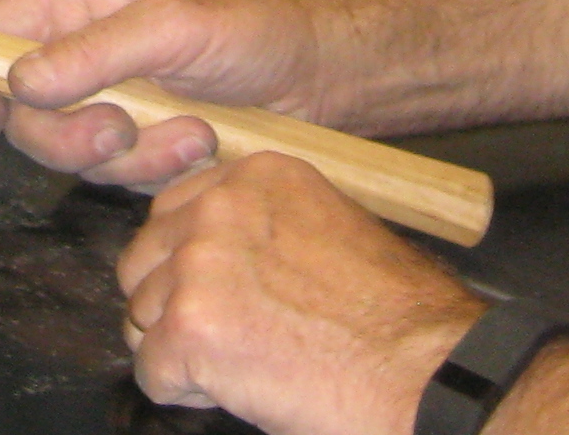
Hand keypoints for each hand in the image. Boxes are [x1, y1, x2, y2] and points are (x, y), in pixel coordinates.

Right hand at [0, 0, 325, 186]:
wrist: (319, 77)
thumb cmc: (251, 28)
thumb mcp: (174, 25)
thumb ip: (95, 51)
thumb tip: (18, 81)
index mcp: (78, 3)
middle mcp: (83, 54)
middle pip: (23, 111)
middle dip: (68, 135)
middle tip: (120, 131)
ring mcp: (111, 103)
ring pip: (73, 153)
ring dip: (132, 156)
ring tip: (195, 132)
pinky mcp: (141, 147)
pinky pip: (118, 177)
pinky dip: (158, 172)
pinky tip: (203, 147)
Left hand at [117, 155, 479, 434]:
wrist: (427, 371)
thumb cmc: (396, 318)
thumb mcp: (332, 228)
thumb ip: (265, 227)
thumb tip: (221, 254)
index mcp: (258, 177)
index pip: (173, 211)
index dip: (188, 263)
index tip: (221, 294)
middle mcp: (220, 208)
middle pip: (143, 260)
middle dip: (171, 305)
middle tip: (224, 340)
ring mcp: (200, 265)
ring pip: (140, 316)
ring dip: (179, 351)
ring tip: (243, 366)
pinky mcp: (192, 328)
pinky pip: (149, 371)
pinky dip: (182, 391)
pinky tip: (238, 390)